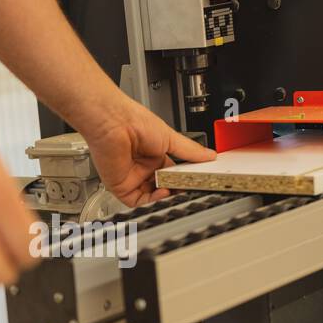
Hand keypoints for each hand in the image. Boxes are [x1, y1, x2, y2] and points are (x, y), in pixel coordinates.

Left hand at [78, 97, 216, 206]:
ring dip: (164, 198)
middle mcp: (142, 167)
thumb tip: (209, 155)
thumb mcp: (170, 137)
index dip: (182, 181)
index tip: (194, 184)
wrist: (114, 123)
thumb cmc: (135, 122)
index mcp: (154, 155)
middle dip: (175, 191)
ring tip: (175, 192)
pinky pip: (138, 201)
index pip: (172, 175)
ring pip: (151, 197)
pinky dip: (151, 201)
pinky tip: (161, 194)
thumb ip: (190, 151)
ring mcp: (132, 177)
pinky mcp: (121, 186)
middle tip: (186, 190)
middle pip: (162, 187)